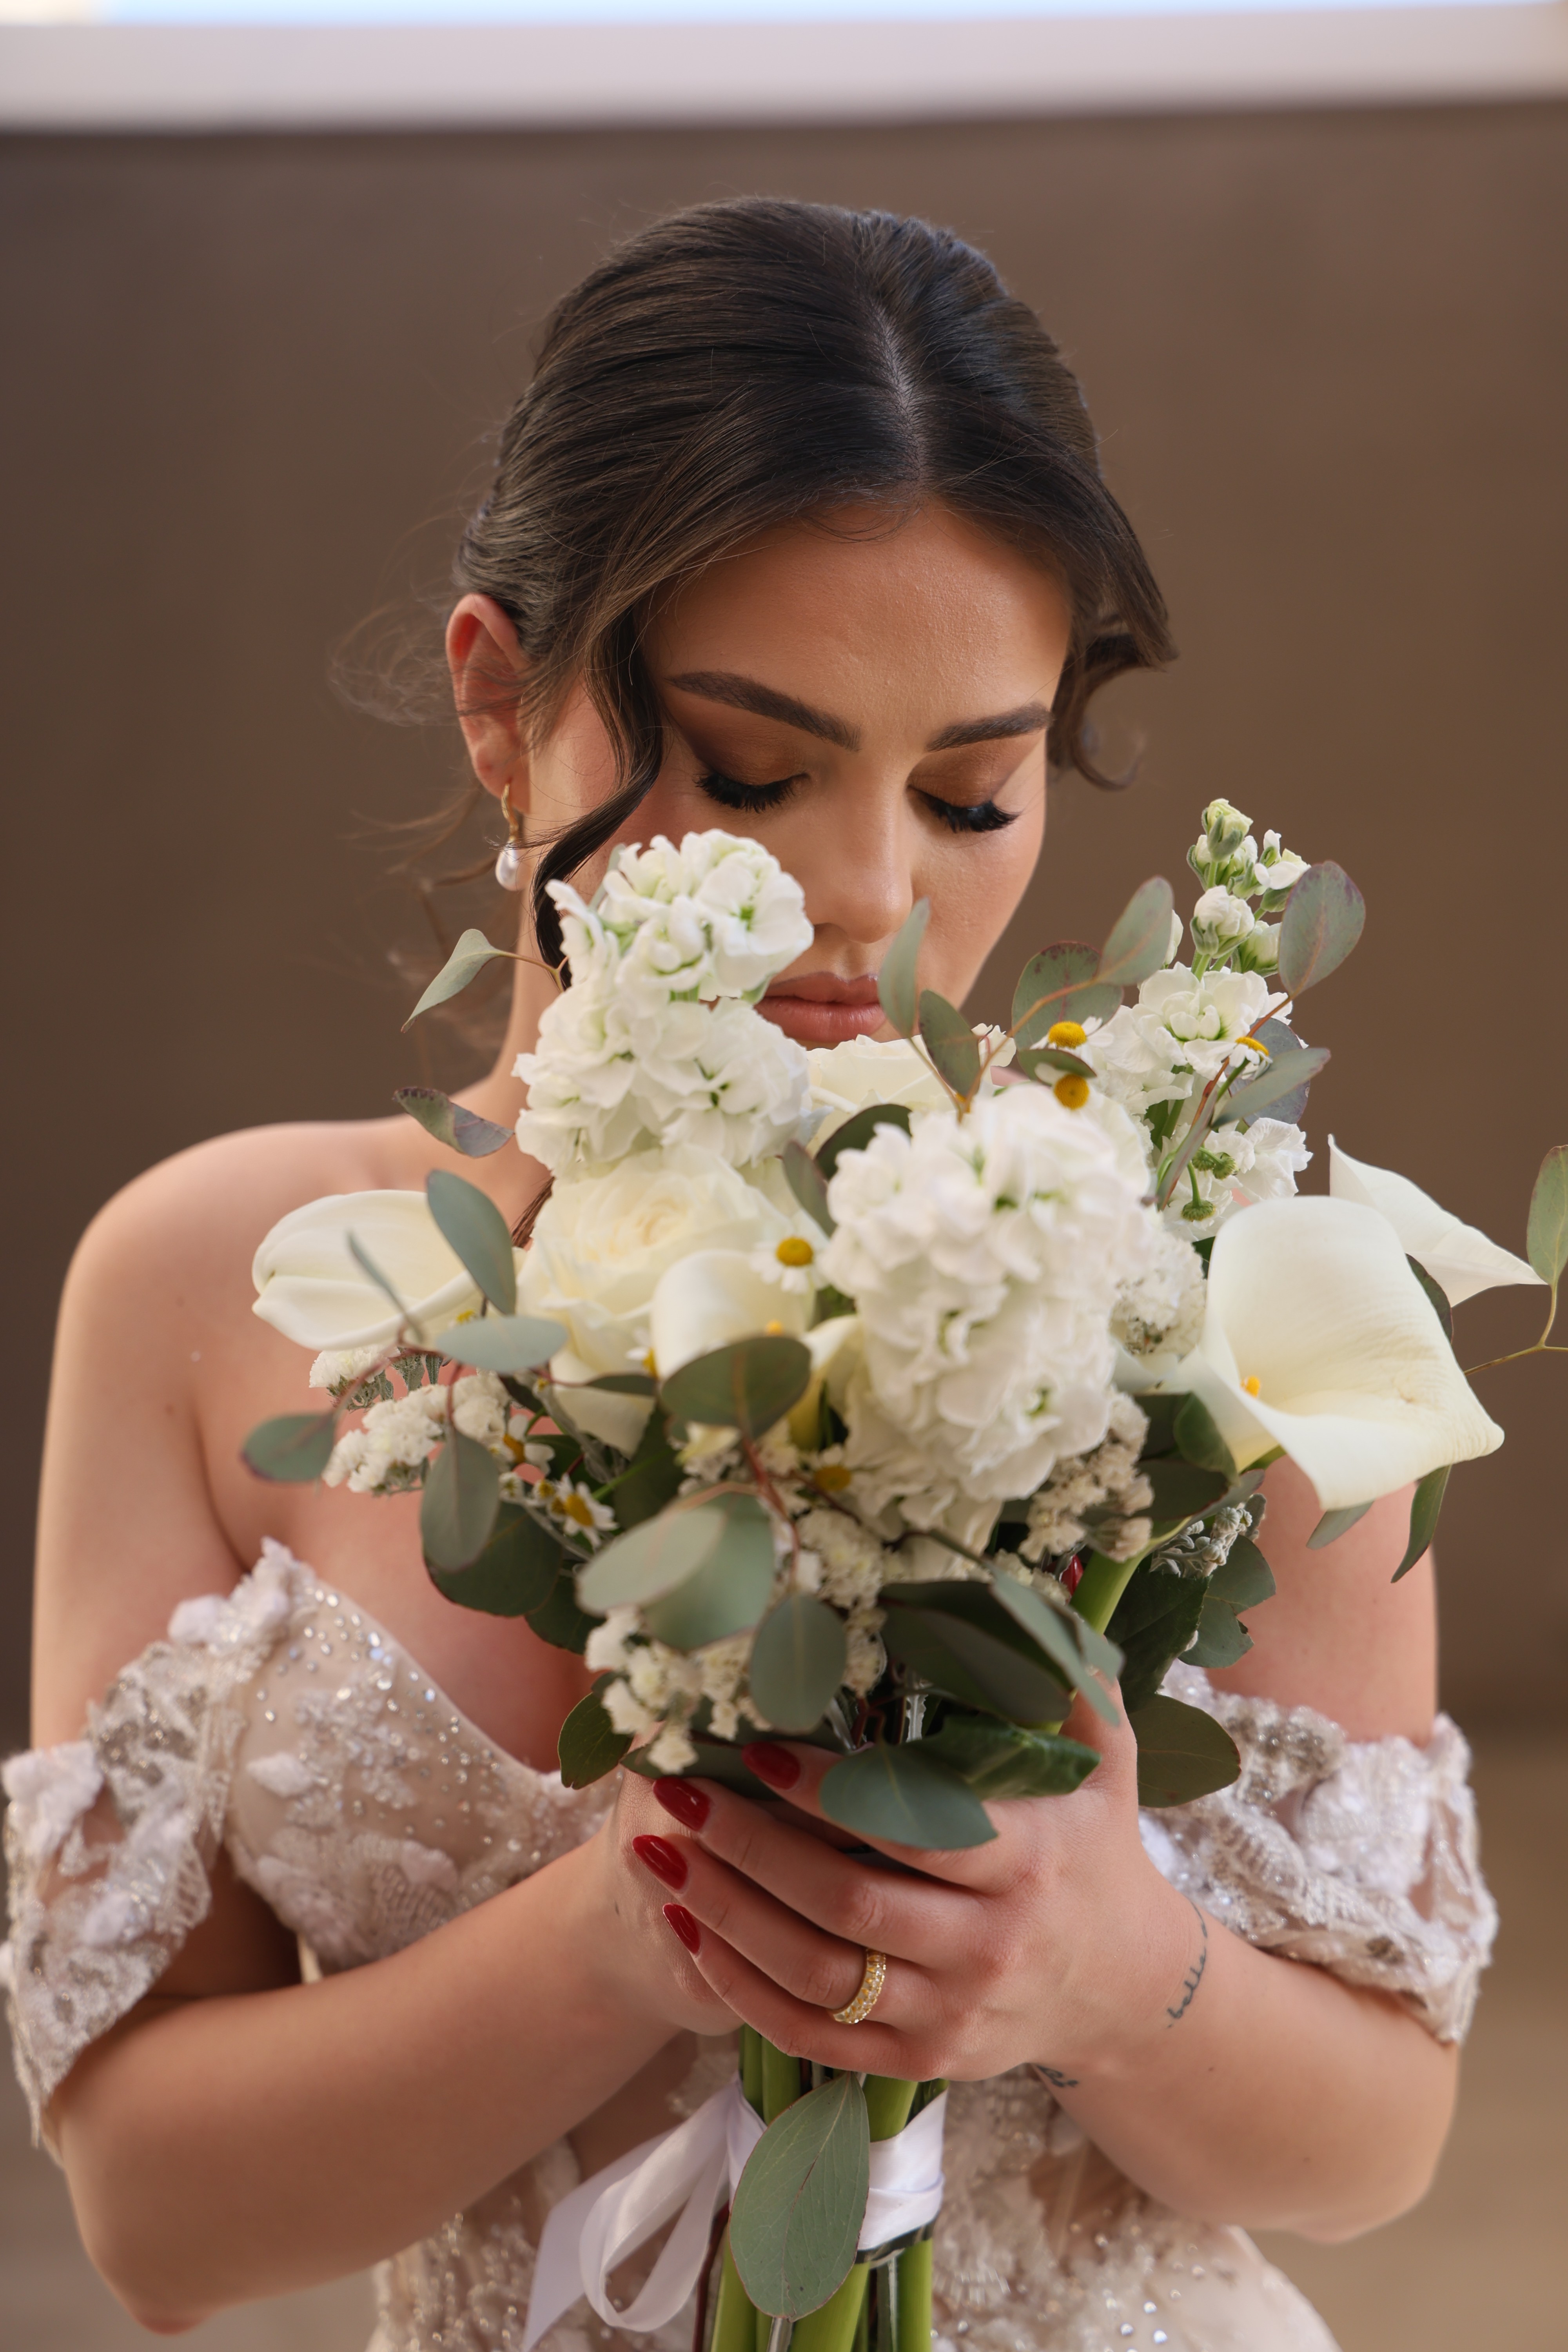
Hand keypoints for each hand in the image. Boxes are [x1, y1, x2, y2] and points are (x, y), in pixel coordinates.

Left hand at [624, 1690, 1196, 2085]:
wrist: (1123, 1988)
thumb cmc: (1098, 1850)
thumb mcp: (1106, 1761)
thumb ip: (1067, 1677)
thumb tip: (1020, 1588)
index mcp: (1026, 1862)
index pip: (912, 1830)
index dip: (828, 1797)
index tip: (757, 1752)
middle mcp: (986, 1944)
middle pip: (847, 1904)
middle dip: (750, 1849)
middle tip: (677, 1795)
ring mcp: (949, 2013)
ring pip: (816, 1974)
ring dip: (726, 1917)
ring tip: (659, 1855)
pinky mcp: (918, 2060)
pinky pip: (813, 2036)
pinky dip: (742, 1992)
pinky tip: (690, 1934)